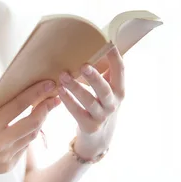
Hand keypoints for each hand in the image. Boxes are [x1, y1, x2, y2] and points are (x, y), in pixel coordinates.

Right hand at [0, 80, 59, 176]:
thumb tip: (19, 91)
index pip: (19, 105)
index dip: (36, 93)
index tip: (49, 84)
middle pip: (33, 123)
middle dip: (46, 109)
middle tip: (53, 98)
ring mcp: (5, 156)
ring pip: (31, 136)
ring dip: (39, 122)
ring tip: (43, 111)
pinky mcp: (8, 166)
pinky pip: (23, 147)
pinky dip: (26, 136)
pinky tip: (26, 128)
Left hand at [57, 44, 124, 159]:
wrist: (99, 139)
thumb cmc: (100, 106)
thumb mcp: (107, 90)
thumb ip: (104, 72)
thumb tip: (95, 44)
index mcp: (119, 91)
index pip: (120, 71)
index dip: (115, 57)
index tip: (107, 42)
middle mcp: (113, 103)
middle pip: (105, 89)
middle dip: (95, 77)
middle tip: (83, 65)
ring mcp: (102, 116)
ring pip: (89, 101)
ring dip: (76, 88)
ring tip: (63, 76)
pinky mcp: (89, 126)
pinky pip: (78, 113)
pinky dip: (68, 101)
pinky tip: (59, 91)